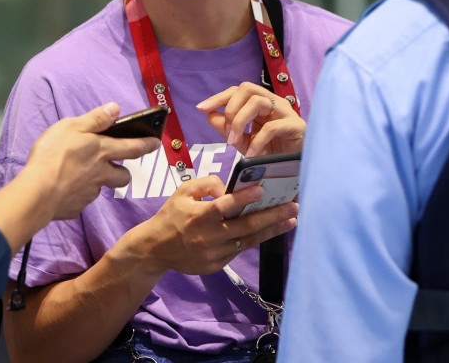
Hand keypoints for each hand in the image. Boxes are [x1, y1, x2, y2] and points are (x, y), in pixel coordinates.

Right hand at [24, 102, 159, 220]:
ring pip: (101, 188)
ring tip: (80, 176)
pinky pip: (80, 200)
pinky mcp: (76, 207)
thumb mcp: (72, 127)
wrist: (37, 192)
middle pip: (123, 176)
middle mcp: (101, 174)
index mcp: (102, 151)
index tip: (156, 143)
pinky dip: (75, 194)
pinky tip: (63, 189)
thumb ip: (95, 119)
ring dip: (97, 182)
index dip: (146, 145)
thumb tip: (116, 108)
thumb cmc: (53, 155)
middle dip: (123, 172)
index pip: (133, 147)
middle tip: (114, 167)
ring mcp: (89, 193)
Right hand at [114, 175, 298, 277]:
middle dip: (272, 216)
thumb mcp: (183, 192)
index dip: (243, 198)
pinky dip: (256, 239)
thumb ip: (207, 184)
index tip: (262, 189)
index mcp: (198, 216)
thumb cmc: (172, 215)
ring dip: (272, 230)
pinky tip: (270, 230)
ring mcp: (214, 253)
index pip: (224, 206)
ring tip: (291, 220)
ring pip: (248, 241)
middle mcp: (208, 236)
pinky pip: (240, 249)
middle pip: (245, 226)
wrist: (155, 249)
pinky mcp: (217, 265)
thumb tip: (230, 189)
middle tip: (293, 206)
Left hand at [196, 81, 304, 156]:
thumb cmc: (273, 154)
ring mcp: (286, 112)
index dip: (219, 97)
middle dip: (231, 108)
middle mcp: (274, 103)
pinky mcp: (296, 126)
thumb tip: (210, 115)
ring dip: (240, 121)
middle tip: (227, 134)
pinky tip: (251, 154)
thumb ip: (228, 129)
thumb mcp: (245, 142)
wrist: (297, 171)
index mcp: (262, 104)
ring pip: (258, 101)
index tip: (201, 108)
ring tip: (235, 142)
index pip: (238, 90)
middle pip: (247, 88)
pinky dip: (257, 141)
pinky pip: (272, 127)